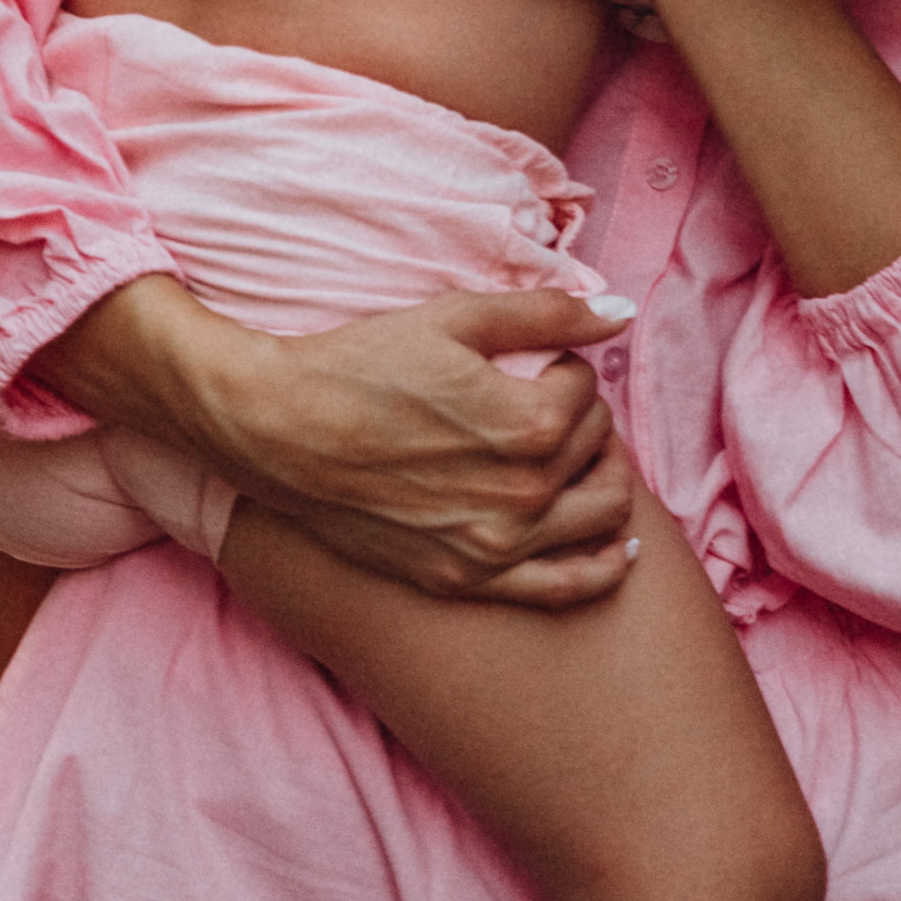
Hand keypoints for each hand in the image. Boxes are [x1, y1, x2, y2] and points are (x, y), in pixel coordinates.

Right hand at [30, 271, 639, 604]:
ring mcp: (494, 548)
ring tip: (573, 454)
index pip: (586, 388)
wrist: (278, 431)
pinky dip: (602, 564)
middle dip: (584, 415)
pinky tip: (616, 542)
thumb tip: (622, 313)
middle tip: (544, 398)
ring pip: (601, 514)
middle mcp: (520, 496)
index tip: (531, 360)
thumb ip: (547, 313)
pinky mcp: (465, 580)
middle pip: (598, 447)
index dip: (563, 364)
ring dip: (601, 475)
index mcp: (526, 424)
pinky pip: (566, 587)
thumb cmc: (362, 364)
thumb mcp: (455, 318)